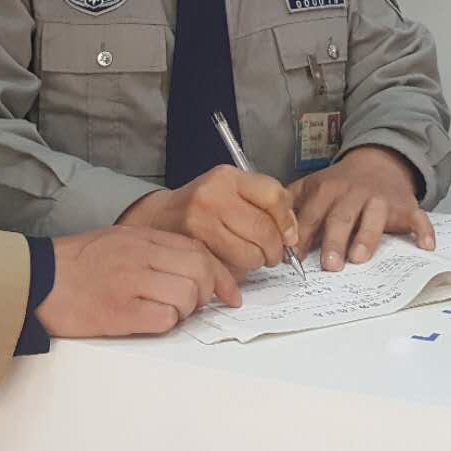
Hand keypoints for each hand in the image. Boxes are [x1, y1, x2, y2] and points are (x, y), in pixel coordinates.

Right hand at [35, 226, 240, 337]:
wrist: (36, 280)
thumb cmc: (75, 263)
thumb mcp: (118, 240)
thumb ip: (155, 249)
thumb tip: (194, 269)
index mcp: (142, 237)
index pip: (199, 251)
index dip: (220, 275)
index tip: (229, 293)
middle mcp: (140, 256)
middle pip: (199, 272)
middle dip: (206, 294)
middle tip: (193, 305)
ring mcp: (130, 284)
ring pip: (187, 296)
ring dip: (184, 311)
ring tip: (163, 312)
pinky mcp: (119, 312)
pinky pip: (164, 319)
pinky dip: (165, 323)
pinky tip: (147, 320)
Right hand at [116, 166, 299, 274]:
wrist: (159, 217)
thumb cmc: (201, 205)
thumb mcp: (231, 190)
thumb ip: (264, 203)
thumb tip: (291, 233)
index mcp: (227, 178)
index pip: (273, 195)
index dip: (287, 220)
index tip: (288, 234)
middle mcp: (212, 196)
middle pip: (264, 229)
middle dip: (275, 249)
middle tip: (272, 254)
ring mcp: (200, 222)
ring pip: (250, 253)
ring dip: (257, 262)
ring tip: (251, 257)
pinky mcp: (193, 248)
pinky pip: (230, 268)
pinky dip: (238, 272)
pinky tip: (232, 262)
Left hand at [291, 146, 433, 271]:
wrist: (379, 160)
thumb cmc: (341, 183)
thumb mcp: (313, 184)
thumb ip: (292, 202)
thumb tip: (268, 225)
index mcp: (327, 189)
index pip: (312, 214)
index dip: (304, 235)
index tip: (295, 256)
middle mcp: (354, 194)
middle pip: (342, 218)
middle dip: (334, 240)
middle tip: (328, 265)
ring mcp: (381, 200)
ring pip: (374, 218)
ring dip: (367, 237)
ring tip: (359, 258)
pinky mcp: (405, 206)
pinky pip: (417, 218)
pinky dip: (423, 230)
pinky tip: (425, 245)